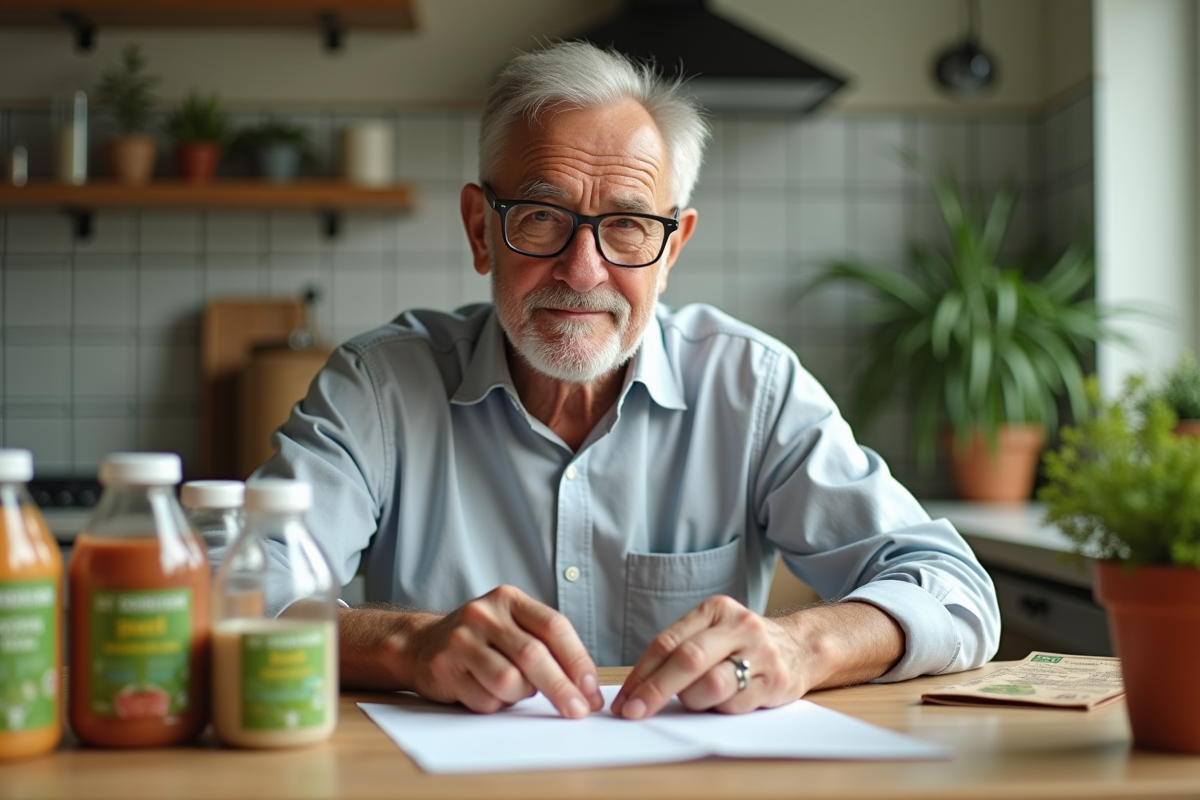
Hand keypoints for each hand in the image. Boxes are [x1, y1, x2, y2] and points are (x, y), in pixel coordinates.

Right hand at [406, 584, 604, 717]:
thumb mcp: (511, 627)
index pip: (554, 627)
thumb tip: (586, 687)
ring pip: (509, 681)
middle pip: (534, 655)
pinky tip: (486, 690)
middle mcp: (484, 614)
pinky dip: (495, 704)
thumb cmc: (480, 640)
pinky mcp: (445, 667)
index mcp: (509, 599)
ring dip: (520, 695)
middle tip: (578, 711)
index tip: (591, 689)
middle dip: (562, 688)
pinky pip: (485, 699)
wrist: (421, 644)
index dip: (578, 660)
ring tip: (514, 689)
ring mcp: (461, 639)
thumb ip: (545, 646)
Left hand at [610, 595, 804, 718]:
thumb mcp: (713, 633)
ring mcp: (761, 653)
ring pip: (711, 685)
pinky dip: (720, 710)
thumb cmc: (742, 644)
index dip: (641, 673)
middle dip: (655, 690)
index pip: (668, 642)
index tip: (624, 699)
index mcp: (716, 610)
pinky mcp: (776, 681)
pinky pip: (735, 704)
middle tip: (634, 712)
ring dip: (693, 701)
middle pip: (688, 660)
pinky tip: (722, 703)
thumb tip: (636, 689)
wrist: (801, 647)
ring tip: (696, 700)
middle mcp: (740, 626)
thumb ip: (680, 651)